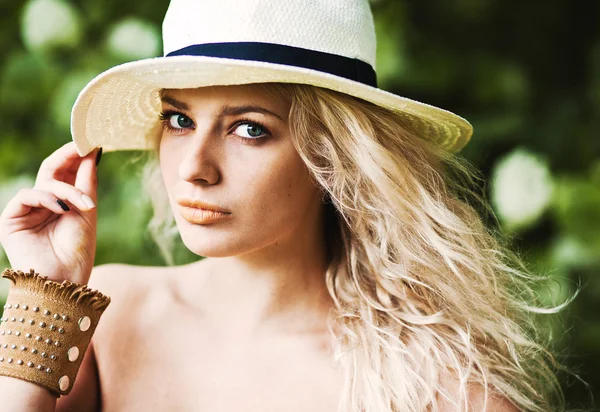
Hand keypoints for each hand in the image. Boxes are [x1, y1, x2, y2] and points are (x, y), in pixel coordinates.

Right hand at [0, 142, 100, 284]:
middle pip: (50, 171)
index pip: (65, 173)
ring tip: (85, 204)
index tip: (92, 143)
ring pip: (43, 183)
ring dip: (67, 190)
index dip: (75, 158)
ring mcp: (25, 213)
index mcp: (60, 204)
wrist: (66, 282)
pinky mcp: (9, 221)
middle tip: (83, 146)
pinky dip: (46, 198)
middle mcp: (42, 206)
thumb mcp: (88, 212)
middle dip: (68, 156)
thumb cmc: (78, 251)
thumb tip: (92, 152)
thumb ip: (87, 183)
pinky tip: (62, 208)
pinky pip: (25, 196)